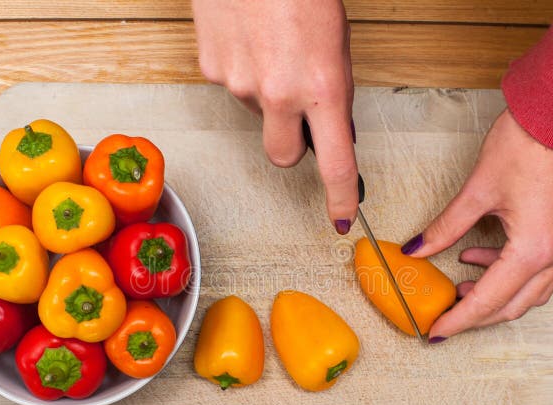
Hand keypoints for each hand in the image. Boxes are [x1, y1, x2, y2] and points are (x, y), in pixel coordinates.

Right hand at [192, 0, 358, 232]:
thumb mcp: (337, 42)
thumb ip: (334, 91)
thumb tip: (334, 129)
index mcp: (323, 86)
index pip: (336, 163)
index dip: (341, 196)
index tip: (341, 215)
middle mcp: (279, 93)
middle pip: (283, 156)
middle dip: (293, 144)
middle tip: (299, 115)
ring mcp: (239, 84)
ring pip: (256, 114)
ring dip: (267, 96)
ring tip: (273, 48)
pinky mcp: (211, 69)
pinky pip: (232, 86)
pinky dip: (242, 71)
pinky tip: (249, 40)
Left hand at [401, 109, 552, 341]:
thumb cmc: (527, 144)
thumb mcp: (477, 191)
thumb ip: (445, 227)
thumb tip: (417, 248)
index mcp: (534, 250)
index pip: (488, 301)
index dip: (459, 320)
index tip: (436, 332)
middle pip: (513, 306)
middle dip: (476, 315)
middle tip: (444, 315)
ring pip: (530, 292)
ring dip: (495, 296)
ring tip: (459, 286)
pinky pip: (539, 270)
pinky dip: (509, 273)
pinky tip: (479, 256)